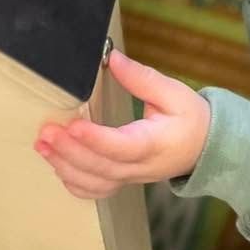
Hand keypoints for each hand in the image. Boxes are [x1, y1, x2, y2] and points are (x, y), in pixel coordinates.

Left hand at [35, 50, 211, 199]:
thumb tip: (112, 59)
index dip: (96, 139)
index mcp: (155, 144)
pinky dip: (74, 183)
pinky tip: (56, 165)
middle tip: (47, 132)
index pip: (123, 146)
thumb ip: (142, 77)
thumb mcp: (174, 92)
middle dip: (69, 151)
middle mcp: (141, 167)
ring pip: (95, 183)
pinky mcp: (124, 181)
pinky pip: (96, 191)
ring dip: (65, 167)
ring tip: (42, 146)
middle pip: (102, 167)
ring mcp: (131, 178)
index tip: (73, 124)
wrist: (207, 148)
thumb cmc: (191, 119)